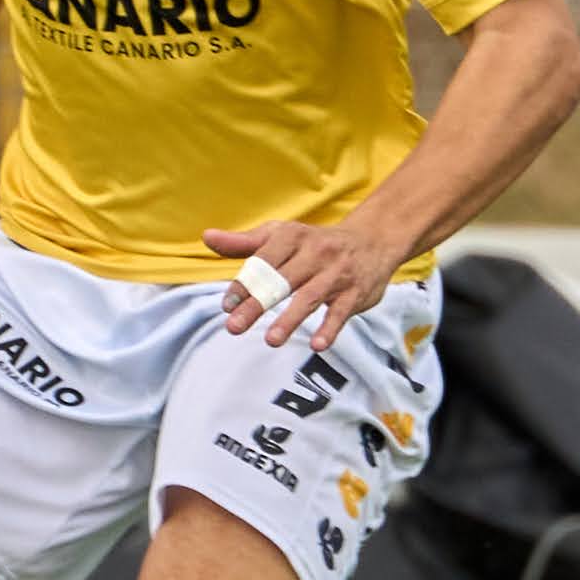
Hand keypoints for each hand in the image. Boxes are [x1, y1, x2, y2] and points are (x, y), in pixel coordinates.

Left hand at [203, 215, 403, 352]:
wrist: (372, 241)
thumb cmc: (315, 242)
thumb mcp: (281, 235)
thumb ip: (244, 242)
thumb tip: (207, 237)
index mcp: (293, 236)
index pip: (263, 261)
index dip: (244, 284)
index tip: (227, 305)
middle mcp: (315, 252)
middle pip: (281, 281)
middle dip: (257, 305)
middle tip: (234, 326)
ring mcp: (336, 273)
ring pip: (310, 297)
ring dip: (290, 319)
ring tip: (271, 340)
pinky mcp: (355, 293)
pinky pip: (341, 312)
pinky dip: (330, 328)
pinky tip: (317, 345)